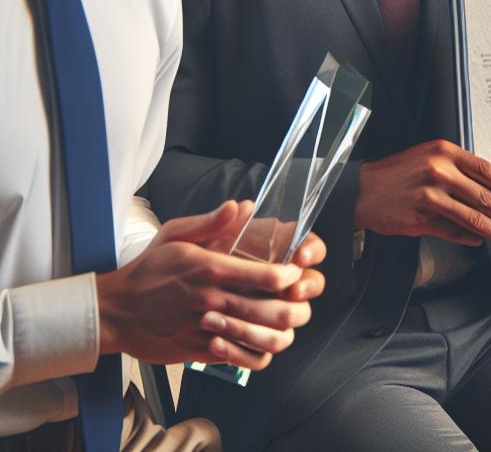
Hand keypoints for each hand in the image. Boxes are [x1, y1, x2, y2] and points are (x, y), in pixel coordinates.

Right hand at [96, 201, 317, 370]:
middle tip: (301, 296)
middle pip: (272, 310)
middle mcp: (212, 302)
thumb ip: (213, 222)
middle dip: (296, 304)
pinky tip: (264, 339)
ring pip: (261, 338)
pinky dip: (260, 351)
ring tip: (288, 318)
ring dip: (283, 330)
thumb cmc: (148, 269)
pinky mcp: (199, 352)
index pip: (268, 276)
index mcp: (212, 270)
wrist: (115, 311)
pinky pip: (242, 359)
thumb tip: (244, 206)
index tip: (296, 270)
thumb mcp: (176, 235)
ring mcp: (207, 330)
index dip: (291, 275)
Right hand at [354, 139, 490, 248]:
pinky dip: (470, 238)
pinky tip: (480, 242)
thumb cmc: (398, 173)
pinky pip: (453, 231)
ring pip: (473, 217)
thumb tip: (490, 190)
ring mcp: (429, 196)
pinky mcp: (421, 218)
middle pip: (483, 196)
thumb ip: (457, 169)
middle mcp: (438, 171)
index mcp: (444, 152)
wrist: (362, 190)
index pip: (484, 169)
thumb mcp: (428, 157)